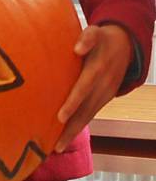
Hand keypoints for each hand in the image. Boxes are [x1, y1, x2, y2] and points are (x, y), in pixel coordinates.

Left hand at [55, 24, 131, 151]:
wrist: (126, 46)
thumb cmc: (103, 38)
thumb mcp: (97, 32)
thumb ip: (87, 38)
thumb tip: (77, 48)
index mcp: (97, 70)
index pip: (83, 89)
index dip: (72, 103)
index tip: (60, 116)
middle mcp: (102, 87)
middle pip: (85, 111)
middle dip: (70, 128)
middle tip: (55, 146)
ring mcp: (104, 95)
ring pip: (88, 117)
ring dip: (73, 132)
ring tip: (57, 148)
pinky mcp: (104, 99)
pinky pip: (90, 115)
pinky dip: (78, 126)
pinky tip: (66, 136)